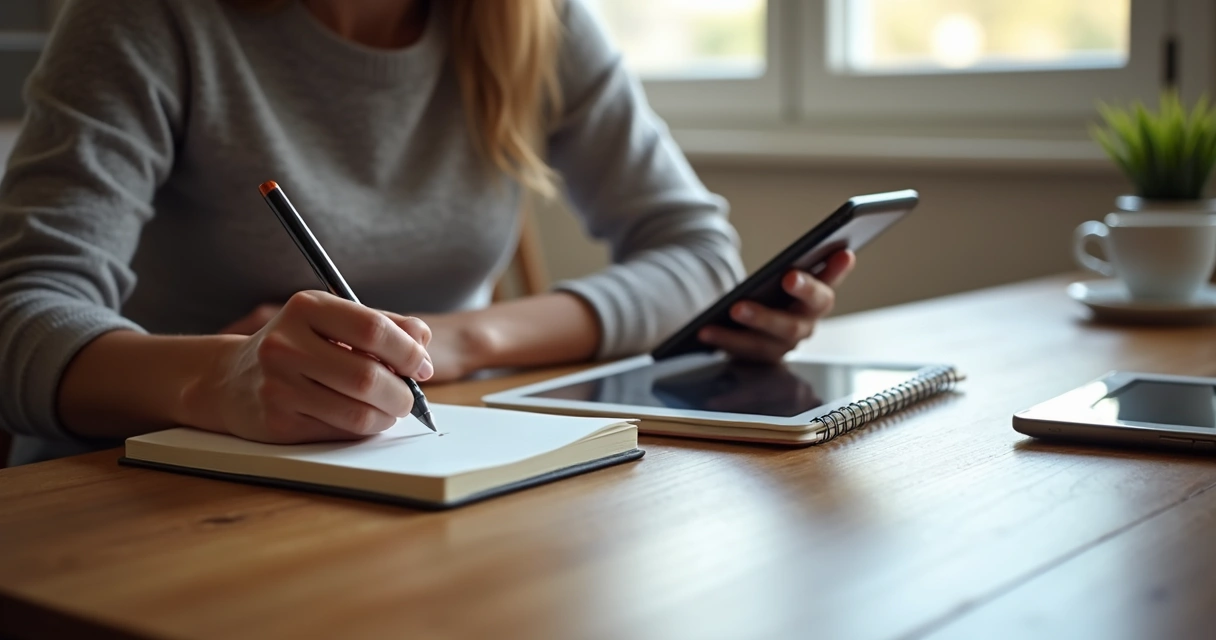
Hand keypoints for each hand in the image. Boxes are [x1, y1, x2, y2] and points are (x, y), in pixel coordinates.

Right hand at [189, 291, 433, 443]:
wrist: (230, 379)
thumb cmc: (297, 345)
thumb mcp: (333, 321)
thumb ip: (383, 323)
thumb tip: (422, 340)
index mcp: (306, 308)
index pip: (373, 329)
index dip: (408, 352)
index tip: (422, 366)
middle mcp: (286, 344)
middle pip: (368, 376)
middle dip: (402, 392)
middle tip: (409, 396)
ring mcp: (278, 386)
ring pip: (358, 411)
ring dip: (387, 415)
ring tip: (390, 409)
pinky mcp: (277, 423)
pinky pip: (340, 432)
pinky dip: (364, 428)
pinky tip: (364, 418)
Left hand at [698, 250, 855, 362]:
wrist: (750, 327)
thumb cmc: (772, 293)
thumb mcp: (782, 277)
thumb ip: (799, 268)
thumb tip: (812, 251)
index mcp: (816, 302)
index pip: (830, 284)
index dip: (838, 272)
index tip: (845, 253)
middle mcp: (804, 326)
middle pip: (805, 313)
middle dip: (800, 295)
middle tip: (790, 276)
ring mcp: (782, 346)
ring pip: (771, 338)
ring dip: (756, 320)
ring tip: (735, 307)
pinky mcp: (759, 358)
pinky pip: (742, 351)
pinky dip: (725, 339)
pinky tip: (706, 330)